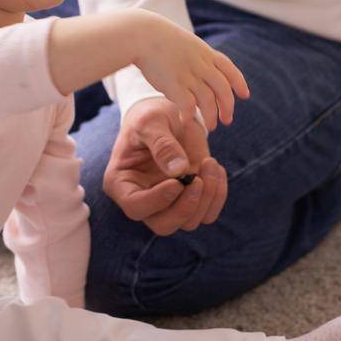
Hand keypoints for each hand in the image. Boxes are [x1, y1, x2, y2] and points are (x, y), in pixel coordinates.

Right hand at [102, 96, 228, 235]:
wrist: (170, 115)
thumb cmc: (151, 116)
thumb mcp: (151, 122)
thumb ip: (162, 145)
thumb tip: (179, 170)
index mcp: (122, 183)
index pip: (135, 207)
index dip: (157, 200)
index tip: (177, 181)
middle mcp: (143, 199)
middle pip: (163, 225)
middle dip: (185, 207)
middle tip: (199, 180)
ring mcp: (168, 203)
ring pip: (189, 222)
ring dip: (206, 197)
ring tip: (209, 162)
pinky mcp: (190, 199)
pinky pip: (208, 213)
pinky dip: (218, 194)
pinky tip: (215, 167)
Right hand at [132, 13, 249, 132]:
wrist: (143, 35)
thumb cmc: (158, 39)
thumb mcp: (186, 43)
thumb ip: (196, 57)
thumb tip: (202, 70)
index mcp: (206, 53)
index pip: (230, 70)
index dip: (239, 83)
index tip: (244, 95)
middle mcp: (201, 65)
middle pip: (223, 90)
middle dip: (228, 107)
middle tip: (227, 120)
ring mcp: (189, 75)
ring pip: (208, 101)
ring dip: (211, 116)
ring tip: (211, 126)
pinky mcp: (174, 85)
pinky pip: (188, 106)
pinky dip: (190, 116)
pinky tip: (186, 121)